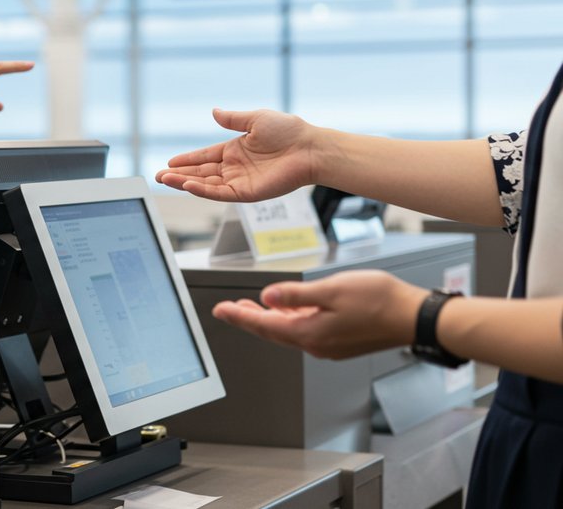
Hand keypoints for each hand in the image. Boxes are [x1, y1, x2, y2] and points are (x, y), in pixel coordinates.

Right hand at [155, 109, 319, 201]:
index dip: (187, 160)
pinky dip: (202, 191)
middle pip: (200, 173)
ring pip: (205, 184)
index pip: (204, 157)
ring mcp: (239, 181)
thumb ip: (233, 119)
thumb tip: (214, 112)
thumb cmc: (289, 131)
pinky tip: (187, 185)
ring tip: (166, 180)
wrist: (309, 148)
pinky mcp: (246, 192)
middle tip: (159, 176)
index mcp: (235, 150)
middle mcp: (234, 167)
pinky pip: (219, 193)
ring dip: (185, 183)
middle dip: (179, 174)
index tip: (169, 162)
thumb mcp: (256, 119)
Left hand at [211, 270, 425, 359]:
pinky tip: (287, 309)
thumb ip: (296, 295)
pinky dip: (290, 319)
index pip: (263, 325)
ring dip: (268, 319)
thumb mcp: (332, 290)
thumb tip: (267, 297)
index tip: (219, 310)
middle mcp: (316, 345)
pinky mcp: (339, 341)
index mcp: (310, 333)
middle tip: (227, 309)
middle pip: (272, 331)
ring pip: (288, 332)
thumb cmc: (379, 301)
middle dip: (248, 318)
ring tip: (250, 307)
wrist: (414, 317)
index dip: (238, 316)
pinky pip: (305, 331)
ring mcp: (328, 345)